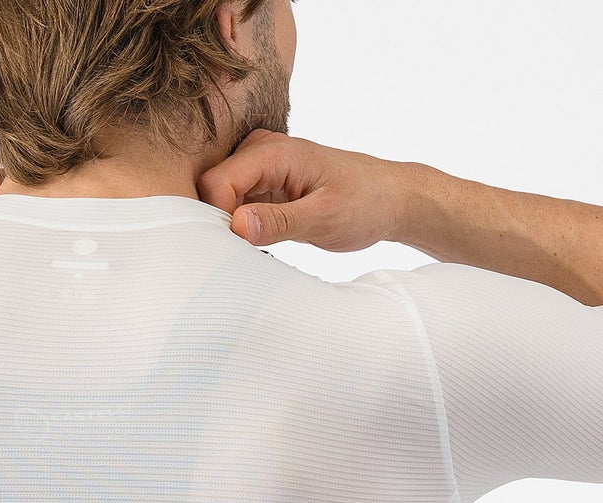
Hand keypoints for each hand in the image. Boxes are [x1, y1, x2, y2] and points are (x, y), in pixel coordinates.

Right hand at [195, 130, 408, 252]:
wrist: (389, 198)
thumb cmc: (365, 204)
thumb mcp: (324, 219)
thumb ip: (278, 222)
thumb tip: (236, 225)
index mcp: (275, 152)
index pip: (216, 182)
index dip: (218, 218)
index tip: (237, 247)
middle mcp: (262, 151)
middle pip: (212, 188)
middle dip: (222, 223)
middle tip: (251, 251)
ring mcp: (261, 166)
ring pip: (222, 199)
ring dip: (233, 227)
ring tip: (264, 245)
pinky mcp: (264, 183)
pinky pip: (236, 204)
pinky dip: (244, 227)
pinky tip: (266, 240)